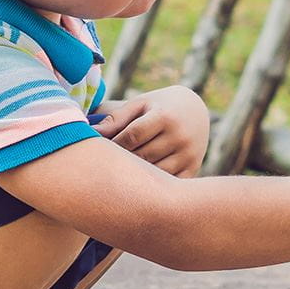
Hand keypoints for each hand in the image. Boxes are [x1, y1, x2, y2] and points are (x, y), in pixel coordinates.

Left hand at [95, 86, 209, 177]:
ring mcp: (188, 154)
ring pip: (154, 173)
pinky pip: (167, 183)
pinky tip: (140, 180)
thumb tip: (92, 132)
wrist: (197, 110)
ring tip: (120, 173)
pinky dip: (152, 184)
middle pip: (142, 156)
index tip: (101, 149)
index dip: (114, 145)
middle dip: (122, 160)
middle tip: (105, 165)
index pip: (133, 136)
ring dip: (136, 175)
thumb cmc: (159, 106)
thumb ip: (116, 118)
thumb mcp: (140, 105)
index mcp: (165, 116)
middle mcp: (180, 136)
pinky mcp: (192, 168)